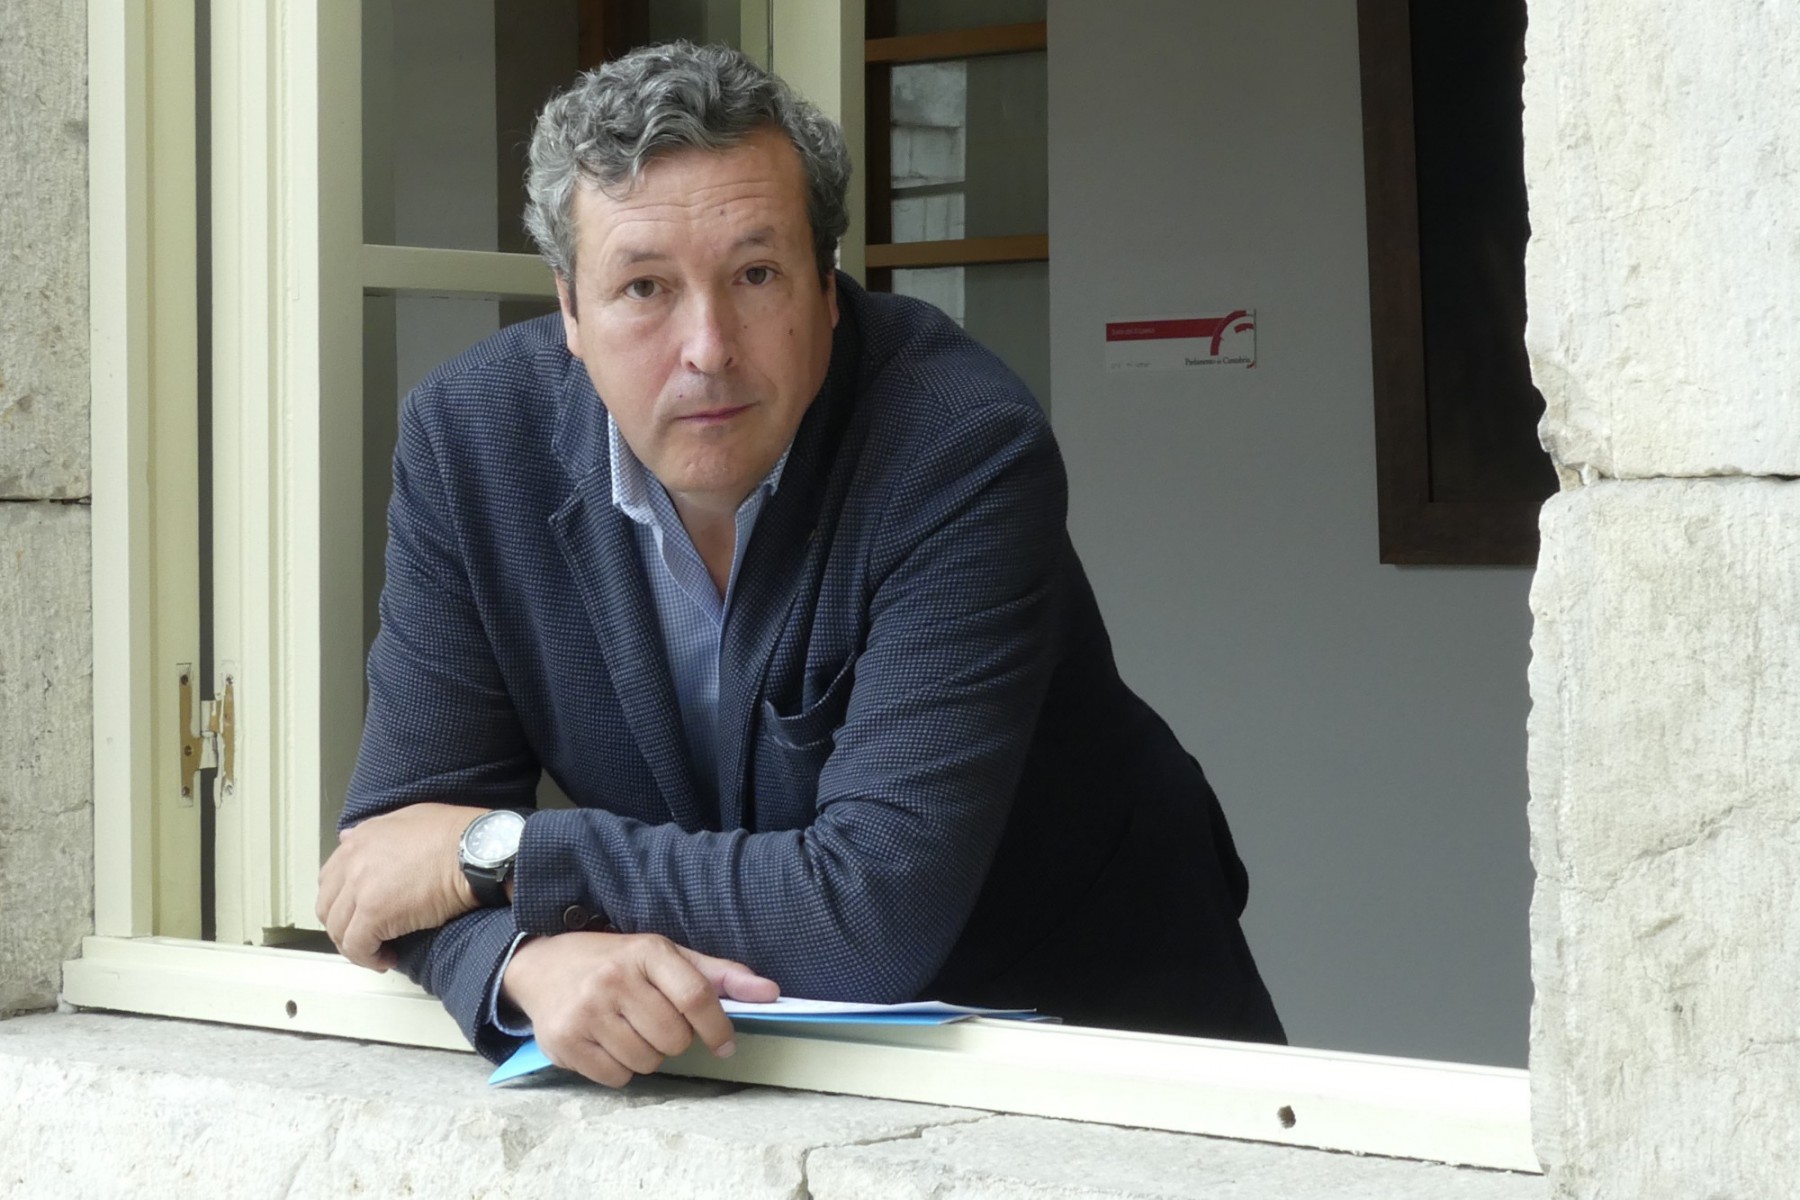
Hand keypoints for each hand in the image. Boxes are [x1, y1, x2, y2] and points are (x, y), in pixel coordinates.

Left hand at [317, 803, 487, 969]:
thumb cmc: (458, 834)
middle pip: (328, 907)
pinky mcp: (374, 913)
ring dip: (356, 945)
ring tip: (380, 951)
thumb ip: (376, 831)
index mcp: (361, 839)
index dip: (343, 902)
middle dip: (344, 926)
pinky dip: (369, 958)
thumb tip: (350, 837)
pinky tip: (388, 958)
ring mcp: (361, 887)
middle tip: (368, 937)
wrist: (478, 850)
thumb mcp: (411, 817)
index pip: (330, 878)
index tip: (360, 914)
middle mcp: (353, 861)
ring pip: (338, 930)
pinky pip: (357, 946)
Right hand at [502, 931, 779, 1087]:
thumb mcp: (665, 956)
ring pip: (647, 1062)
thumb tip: (771, 993)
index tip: (725, 1043)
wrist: (541, 966)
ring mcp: (586, 1012)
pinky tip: (609, 1043)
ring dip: (649, 1055)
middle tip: (659, 1024)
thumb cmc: (615, 961)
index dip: (718, 1027)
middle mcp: (614, 979)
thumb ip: (718, 975)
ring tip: (631, 1030)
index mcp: (646, 951)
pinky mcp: (565, 1043)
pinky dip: (621, 1069)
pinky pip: (617, 1078)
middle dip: (676, 1040)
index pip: (696, 996)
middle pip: (674, 1038)